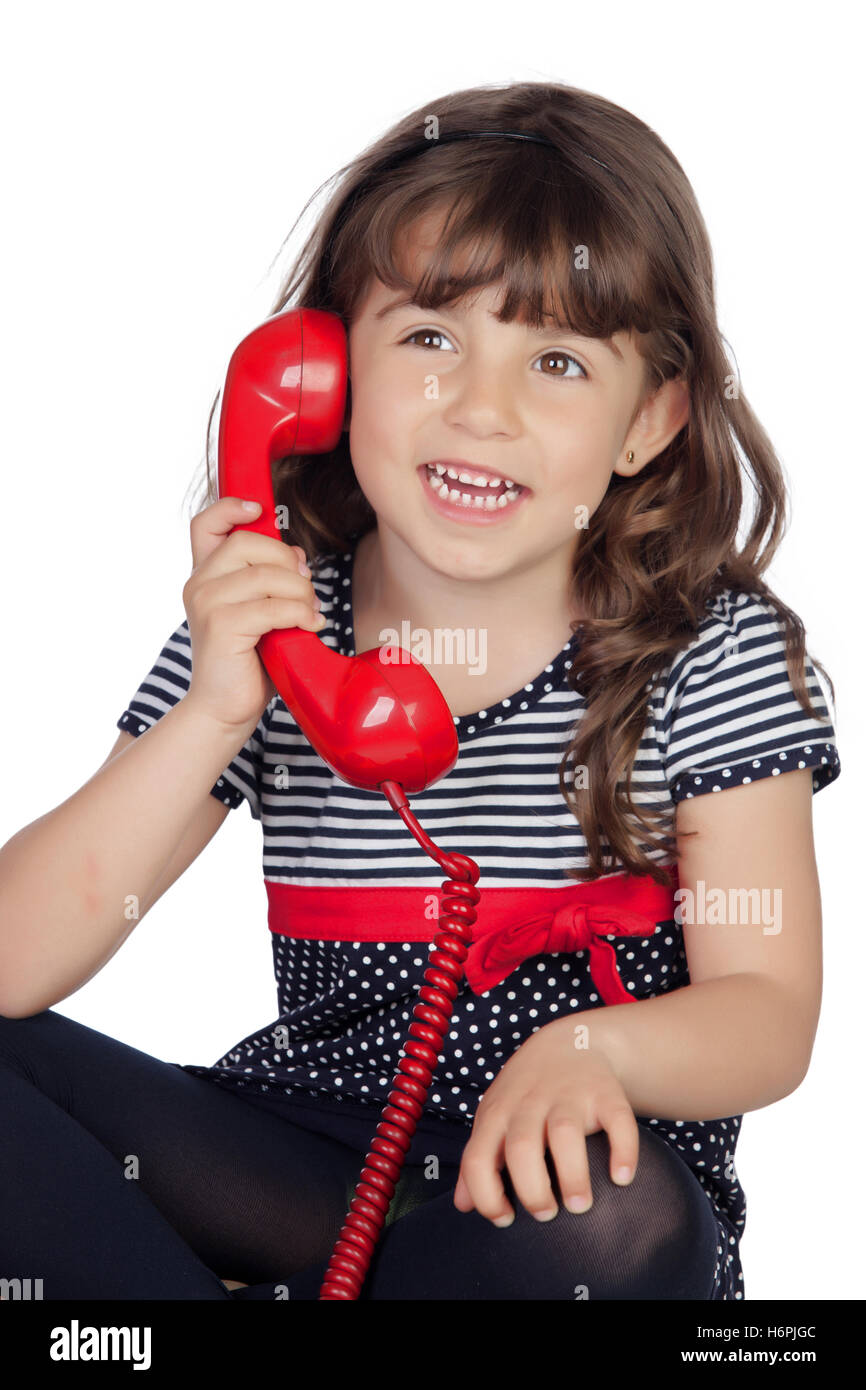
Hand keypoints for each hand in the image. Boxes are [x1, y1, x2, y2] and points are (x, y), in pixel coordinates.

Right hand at [182, 497, 324, 734]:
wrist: (224, 708)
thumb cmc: (247, 660)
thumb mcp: (260, 610)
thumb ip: (271, 578)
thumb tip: (297, 553)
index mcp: (204, 576)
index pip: (204, 524)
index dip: (231, 507)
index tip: (259, 510)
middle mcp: (199, 584)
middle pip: (249, 542)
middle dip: (289, 563)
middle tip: (306, 591)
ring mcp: (207, 603)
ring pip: (268, 575)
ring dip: (301, 593)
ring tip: (310, 614)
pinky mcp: (222, 626)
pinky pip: (275, 606)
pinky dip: (301, 615)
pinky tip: (311, 626)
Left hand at [452, 1014, 638, 1224]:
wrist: (570, 1042)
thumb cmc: (526, 1092)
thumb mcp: (494, 1115)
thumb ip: (478, 1159)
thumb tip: (462, 1205)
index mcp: (498, 1114)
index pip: (478, 1158)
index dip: (486, 1196)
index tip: (506, 1219)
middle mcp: (530, 1104)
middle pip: (522, 1148)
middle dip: (533, 1190)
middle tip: (546, 1214)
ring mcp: (569, 1096)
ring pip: (565, 1134)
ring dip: (572, 1176)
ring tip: (580, 1205)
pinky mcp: (606, 1093)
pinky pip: (617, 1121)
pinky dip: (623, 1151)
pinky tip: (621, 1178)